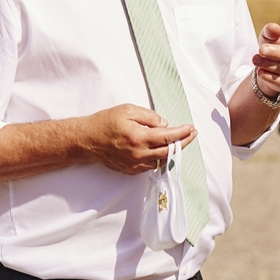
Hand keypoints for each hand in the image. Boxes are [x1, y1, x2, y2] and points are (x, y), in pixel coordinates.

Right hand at [81, 104, 196, 175]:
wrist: (87, 140)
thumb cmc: (105, 122)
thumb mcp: (127, 110)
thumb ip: (149, 116)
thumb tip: (165, 125)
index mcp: (139, 137)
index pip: (168, 137)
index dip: (182, 133)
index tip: (191, 128)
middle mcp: (138, 154)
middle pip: (169, 152)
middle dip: (183, 143)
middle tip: (192, 134)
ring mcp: (135, 165)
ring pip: (161, 161)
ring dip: (172, 152)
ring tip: (179, 141)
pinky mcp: (130, 170)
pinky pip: (151, 166)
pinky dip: (159, 158)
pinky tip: (162, 150)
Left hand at [252, 23, 279, 97]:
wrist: (271, 63)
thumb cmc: (274, 44)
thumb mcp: (270, 35)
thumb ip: (271, 31)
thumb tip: (273, 28)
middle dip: (276, 53)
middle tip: (261, 49)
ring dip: (270, 65)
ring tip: (255, 59)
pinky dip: (271, 78)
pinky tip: (260, 72)